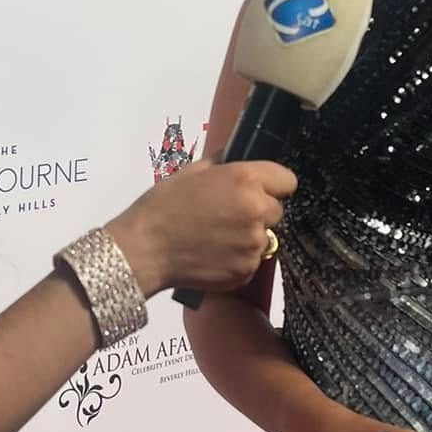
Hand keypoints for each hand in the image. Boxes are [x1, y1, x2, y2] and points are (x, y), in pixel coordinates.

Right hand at [108, 159, 294, 296]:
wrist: (144, 250)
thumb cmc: (162, 206)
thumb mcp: (190, 172)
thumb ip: (222, 164)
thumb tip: (236, 159)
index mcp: (246, 180)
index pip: (288, 180)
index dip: (273, 185)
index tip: (258, 190)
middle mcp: (257, 211)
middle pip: (277, 211)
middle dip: (259, 212)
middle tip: (228, 216)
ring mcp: (254, 245)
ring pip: (264, 238)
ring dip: (247, 237)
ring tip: (216, 239)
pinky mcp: (246, 271)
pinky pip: (251, 262)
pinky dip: (237, 260)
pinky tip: (213, 256)